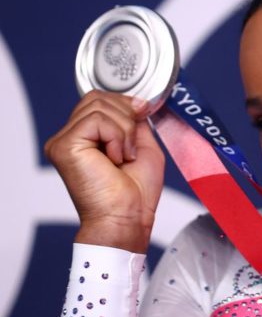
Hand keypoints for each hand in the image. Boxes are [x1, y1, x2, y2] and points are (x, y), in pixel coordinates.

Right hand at [44, 91, 164, 252]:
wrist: (127, 218)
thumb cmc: (135, 194)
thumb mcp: (142, 145)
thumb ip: (135, 121)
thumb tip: (136, 101)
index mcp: (86, 138)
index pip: (99, 100)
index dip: (125, 104)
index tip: (142, 116)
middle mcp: (70, 138)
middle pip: (97, 98)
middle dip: (126, 116)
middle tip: (132, 147)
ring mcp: (63, 141)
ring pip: (98, 106)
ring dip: (124, 131)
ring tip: (124, 157)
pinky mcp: (64, 146)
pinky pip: (97, 121)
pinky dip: (116, 137)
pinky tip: (116, 159)